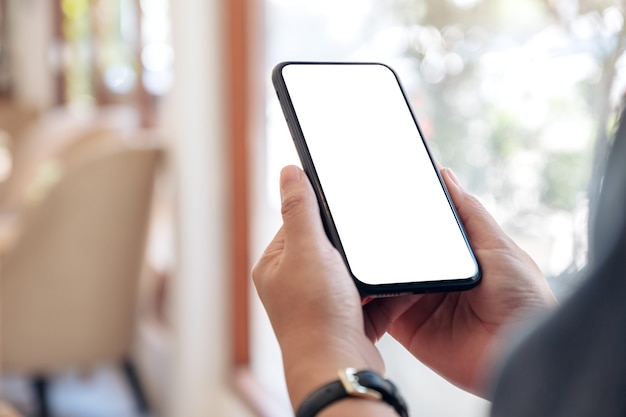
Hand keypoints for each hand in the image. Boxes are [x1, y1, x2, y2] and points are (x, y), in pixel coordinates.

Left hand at [252, 165, 391, 414]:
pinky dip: (384, 293)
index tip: (346, 208)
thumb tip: (288, 171)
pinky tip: (398, 287)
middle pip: (329, 248)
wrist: (339, 367)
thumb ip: (299, 209)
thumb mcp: (308, 250)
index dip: (323, 214)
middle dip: (352, 245)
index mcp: (276, 266)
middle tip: (369, 238)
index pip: (298, 224)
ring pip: (352, 274)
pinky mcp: (346, 321)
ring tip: (383, 264)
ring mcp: (320, 305)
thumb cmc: (315, 313)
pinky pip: (370, 298)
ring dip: (370, 270)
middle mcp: (293, 286)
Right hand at [363, 168, 557, 395]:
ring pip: (381, 279)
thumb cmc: (524, 300)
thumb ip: (468, 212)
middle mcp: (432, 276)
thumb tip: (445, 174)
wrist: (520, 353)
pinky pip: (377, 310)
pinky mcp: (406, 327)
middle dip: (373, 241)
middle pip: (394, 253)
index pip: (418, 229)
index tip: (375, 194)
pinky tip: (353, 286)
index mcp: (453, 254)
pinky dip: (363, 300)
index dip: (398, 214)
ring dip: (364, 270)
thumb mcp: (498, 245)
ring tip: (343, 252)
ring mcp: (416, 301)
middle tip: (350, 223)